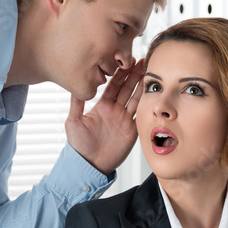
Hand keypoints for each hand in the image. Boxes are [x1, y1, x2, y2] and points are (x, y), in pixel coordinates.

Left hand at [65, 59, 144, 174]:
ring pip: (136, 99)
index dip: (121, 73)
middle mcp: (115, 110)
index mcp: (102, 106)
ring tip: (150, 73)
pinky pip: (142, 115)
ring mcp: (124, 120)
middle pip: (127, 88)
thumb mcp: (74, 121)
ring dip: (143, 87)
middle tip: (143, 61)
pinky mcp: (132, 130)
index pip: (113, 85)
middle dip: (135, 75)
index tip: (127, 62)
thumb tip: (75, 85)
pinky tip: (153, 95)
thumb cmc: (79, 145)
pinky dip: (148, 106)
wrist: (89, 165)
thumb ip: (76, 103)